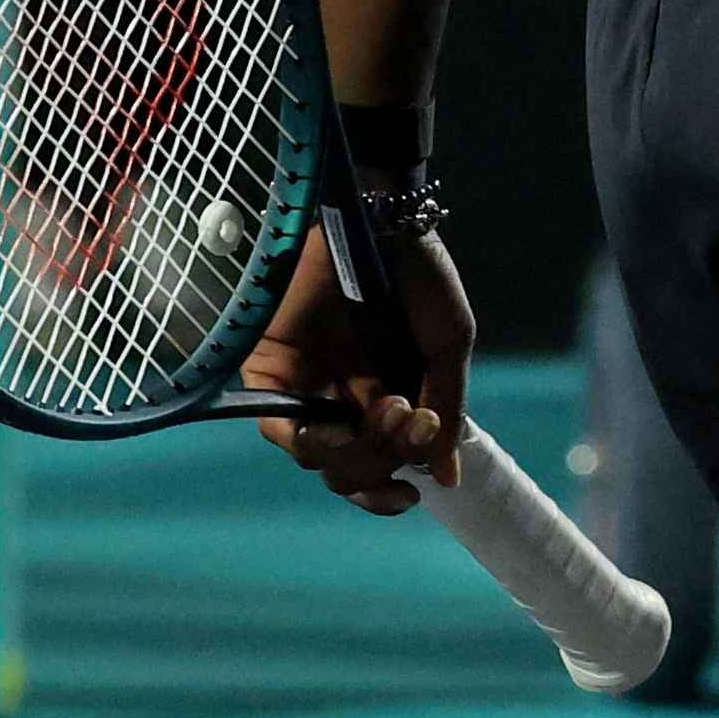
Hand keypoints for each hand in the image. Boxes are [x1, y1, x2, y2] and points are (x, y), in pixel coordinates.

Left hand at [242, 212, 473, 513]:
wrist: (379, 222)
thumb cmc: (421, 278)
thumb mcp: (447, 347)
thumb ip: (446, 412)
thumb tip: (447, 480)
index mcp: (389, 401)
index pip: (380, 467)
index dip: (389, 493)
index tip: (412, 496)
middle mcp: (345, 402)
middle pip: (351, 470)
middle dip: (382, 459)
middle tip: (408, 415)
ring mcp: (308, 389)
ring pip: (316, 458)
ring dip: (354, 450)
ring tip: (388, 408)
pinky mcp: (271, 372)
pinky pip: (277, 428)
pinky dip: (305, 439)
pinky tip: (336, 427)